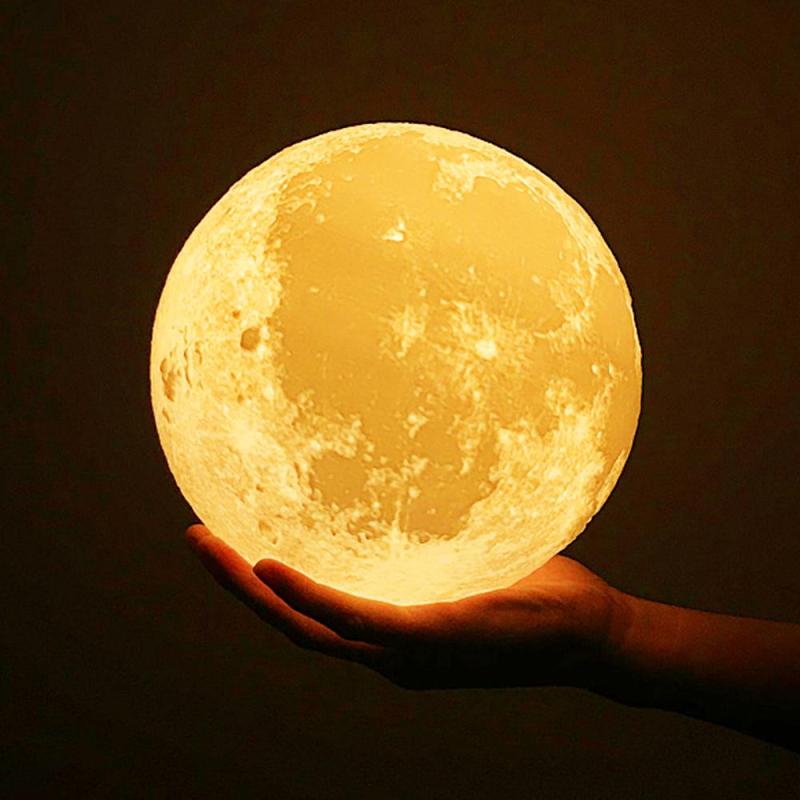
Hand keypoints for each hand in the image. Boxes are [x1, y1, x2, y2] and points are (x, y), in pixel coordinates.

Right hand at [186, 524, 628, 689]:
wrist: (594, 633)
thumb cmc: (539, 588)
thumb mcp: (476, 550)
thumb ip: (437, 531)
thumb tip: (420, 471)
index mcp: (395, 631)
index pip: (316, 612)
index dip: (266, 586)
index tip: (232, 538)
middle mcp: (390, 650)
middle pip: (294, 624)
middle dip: (236, 587)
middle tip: (194, 537)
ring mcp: (408, 653)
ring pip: (309, 629)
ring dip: (252, 592)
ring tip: (210, 547)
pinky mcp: (433, 640)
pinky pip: (359, 621)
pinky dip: (310, 597)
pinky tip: (271, 569)